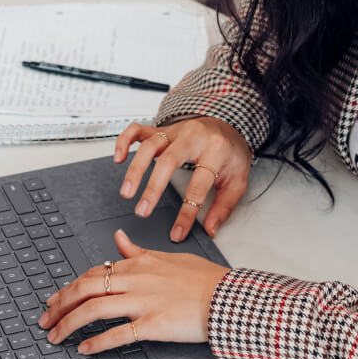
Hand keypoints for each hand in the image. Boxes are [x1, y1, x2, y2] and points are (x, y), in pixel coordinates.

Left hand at [38, 229, 229, 353]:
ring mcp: (143, 302)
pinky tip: (84, 348)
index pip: (93, 273)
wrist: (227, 297)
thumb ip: (138, 252)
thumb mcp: (167, 257)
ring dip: (69, 323)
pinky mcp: (153, 324)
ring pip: (94, 308)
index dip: (69, 288)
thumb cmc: (202, 279)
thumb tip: (119, 239)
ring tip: (55, 336)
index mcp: (138, 264)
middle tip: (45, 319)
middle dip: (60, 305)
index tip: (56, 299)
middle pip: (85, 288)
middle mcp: (136, 280)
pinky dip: (97, 342)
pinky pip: (118, 333)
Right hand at [114, 117, 252, 241]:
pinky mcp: (162, 129)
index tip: (177, 232)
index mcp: (215, 149)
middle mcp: (192, 137)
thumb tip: (210, 229)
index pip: (198, 185)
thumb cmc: (231, 153)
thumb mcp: (238, 180)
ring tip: (127, 191)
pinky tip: (119, 158)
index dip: (187, 212)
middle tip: (142, 210)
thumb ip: (224, 206)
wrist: (229, 126)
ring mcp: (175, 131)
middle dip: (153, 187)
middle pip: (169, 161)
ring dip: (135, 169)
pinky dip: (125, 141)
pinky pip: (138, 130)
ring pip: (149, 146)